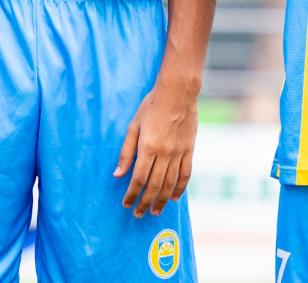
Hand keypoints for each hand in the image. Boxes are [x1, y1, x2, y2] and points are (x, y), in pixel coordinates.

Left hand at [113, 78, 197, 217]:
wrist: (178, 93)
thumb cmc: (151, 106)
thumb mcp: (133, 125)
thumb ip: (126, 152)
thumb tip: (117, 174)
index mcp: (148, 147)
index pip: (138, 178)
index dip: (132, 194)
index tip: (126, 204)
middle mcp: (164, 153)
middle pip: (154, 185)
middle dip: (144, 202)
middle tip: (138, 214)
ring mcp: (179, 152)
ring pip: (170, 184)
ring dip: (161, 200)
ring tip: (154, 211)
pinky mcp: (189, 150)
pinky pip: (186, 174)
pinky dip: (180, 188)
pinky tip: (173, 197)